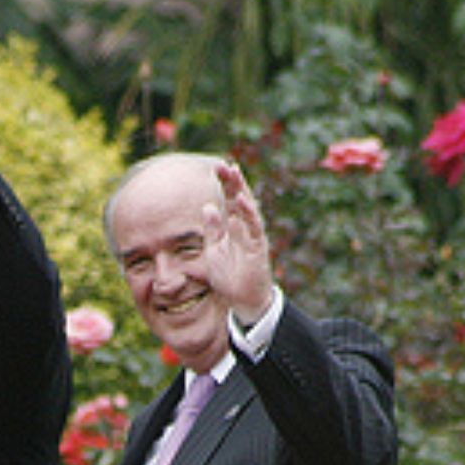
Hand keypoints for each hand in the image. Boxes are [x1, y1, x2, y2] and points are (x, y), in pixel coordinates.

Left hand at [202, 161, 274, 325]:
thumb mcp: (213, 251)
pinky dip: (247, 213)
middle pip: (238, 199)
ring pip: (247, 208)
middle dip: (232, 182)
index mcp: (231, 227)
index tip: (215, 167)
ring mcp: (251, 235)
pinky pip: (253, 227)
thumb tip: (206, 207)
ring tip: (234, 174)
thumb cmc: (228, 275)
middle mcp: (243, 227)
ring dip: (240, 190)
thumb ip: (211, 230)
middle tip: (224, 164)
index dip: (223, 184)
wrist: (242, 299)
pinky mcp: (258, 246)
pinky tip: (241, 200)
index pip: (226, 200)